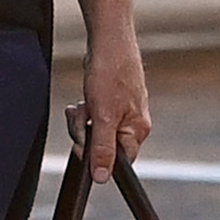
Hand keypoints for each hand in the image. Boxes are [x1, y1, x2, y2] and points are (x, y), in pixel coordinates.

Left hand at [81, 29, 150, 184]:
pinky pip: (93, 117)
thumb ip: (102, 149)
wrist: (108, 42)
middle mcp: (132, 123)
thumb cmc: (111, 73)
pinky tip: (83, 100)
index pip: (118, 161)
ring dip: (82, 120)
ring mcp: (121, 112)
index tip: (83, 145)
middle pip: (103, 145)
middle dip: (86, 132)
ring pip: (94, 131)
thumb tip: (102, 177)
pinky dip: (84, 111)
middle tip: (84, 115)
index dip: (97, 156)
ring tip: (83, 104)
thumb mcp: (103, 117)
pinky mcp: (110, 103)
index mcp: (137, 130)